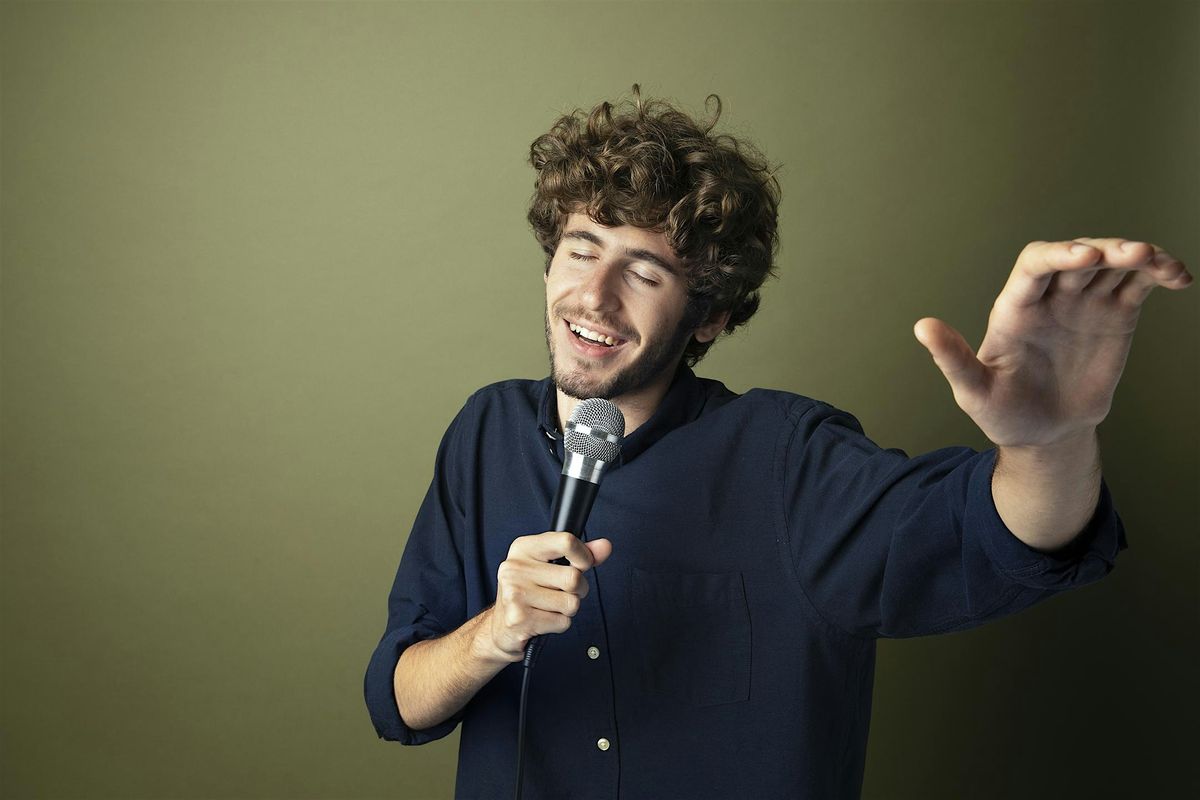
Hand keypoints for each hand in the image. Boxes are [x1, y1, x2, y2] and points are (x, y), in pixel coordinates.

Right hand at [481, 531, 612, 661]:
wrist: (501, 629)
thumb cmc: (529, 593)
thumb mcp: (551, 566)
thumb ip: (581, 555)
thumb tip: (605, 546)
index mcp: (523, 548)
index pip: (566, 541)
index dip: (584, 556)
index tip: (582, 564)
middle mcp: (515, 568)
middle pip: (574, 577)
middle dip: (578, 590)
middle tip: (561, 592)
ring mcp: (515, 594)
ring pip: (572, 603)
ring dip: (567, 610)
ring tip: (548, 607)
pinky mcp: (519, 619)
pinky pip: (562, 622)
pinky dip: (559, 625)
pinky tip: (542, 620)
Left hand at [914, 237, 1191, 446]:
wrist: (1045, 436)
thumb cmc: (1003, 415)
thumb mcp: (974, 393)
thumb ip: (953, 360)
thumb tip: (922, 328)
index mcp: (1014, 309)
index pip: (1034, 265)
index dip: (1059, 255)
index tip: (1085, 258)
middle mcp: (1050, 297)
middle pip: (1078, 255)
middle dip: (1105, 249)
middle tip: (1136, 256)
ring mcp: (1084, 303)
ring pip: (1112, 263)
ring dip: (1137, 256)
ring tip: (1161, 264)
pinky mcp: (1115, 315)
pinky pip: (1137, 284)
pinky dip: (1158, 274)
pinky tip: (1178, 277)